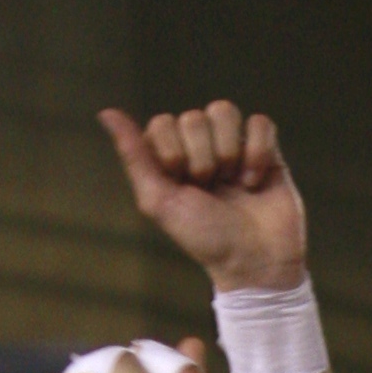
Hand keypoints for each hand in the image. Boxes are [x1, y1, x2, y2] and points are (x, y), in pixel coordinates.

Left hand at [100, 101, 305, 290]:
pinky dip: (258, 152)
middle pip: (194, 117)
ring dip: (229, 152)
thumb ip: (133, 155)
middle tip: (211, 189)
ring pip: (224, 111)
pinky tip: (255, 180)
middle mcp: (200, 146)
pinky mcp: (266, 150)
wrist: (255, 261)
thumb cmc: (204, 238)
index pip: (163, 123)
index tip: (182, 185)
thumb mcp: (159, 200)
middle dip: (203, 159)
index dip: (173, 154)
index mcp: (170, 155)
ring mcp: (233, 146)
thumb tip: (105, 112)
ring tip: (235, 184)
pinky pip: (260, 122)